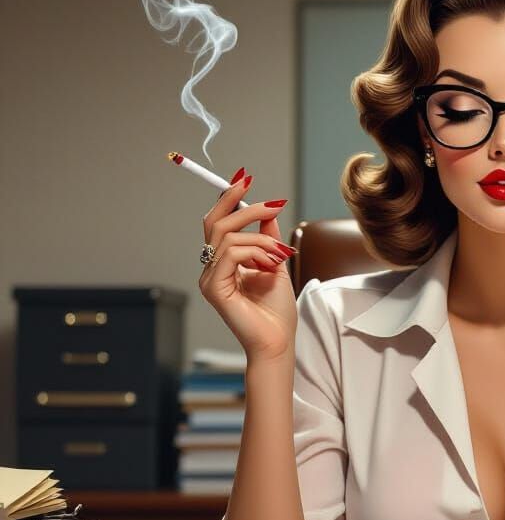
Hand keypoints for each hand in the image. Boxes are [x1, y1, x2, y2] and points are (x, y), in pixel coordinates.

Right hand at [198, 168, 297, 361]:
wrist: (278, 341)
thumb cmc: (277, 312)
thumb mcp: (276, 265)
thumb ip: (268, 239)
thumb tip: (269, 211)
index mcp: (225, 263)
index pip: (218, 223)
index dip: (228, 198)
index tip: (244, 178)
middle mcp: (212, 268)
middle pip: (215, 223)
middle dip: (242, 205)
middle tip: (272, 203)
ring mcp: (210, 278)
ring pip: (227, 236)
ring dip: (261, 239)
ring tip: (280, 255)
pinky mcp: (214, 288)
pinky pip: (231, 254)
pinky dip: (255, 252)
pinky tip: (271, 265)